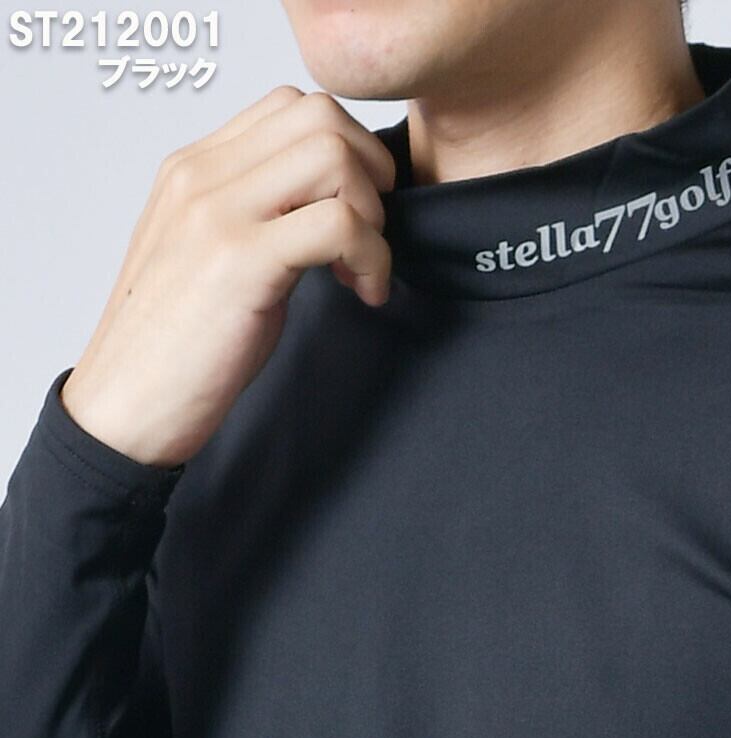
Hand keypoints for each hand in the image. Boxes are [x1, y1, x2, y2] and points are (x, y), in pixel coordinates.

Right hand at [60, 85, 396, 468]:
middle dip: (371, 175)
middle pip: (321, 116)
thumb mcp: (215, 259)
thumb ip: (260, 216)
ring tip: (362, 270)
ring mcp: (217, 213)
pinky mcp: (240, 261)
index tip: (354, 213)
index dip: (347, 152)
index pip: (291, 106)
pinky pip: (339, 225)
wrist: (127, 407)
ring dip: (372, 215)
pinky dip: (372, 258)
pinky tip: (364, 293)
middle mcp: (202, 176)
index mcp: (195, 169)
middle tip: (370, 236)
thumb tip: (333, 205)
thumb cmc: (178, 346)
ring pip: (334, 157)